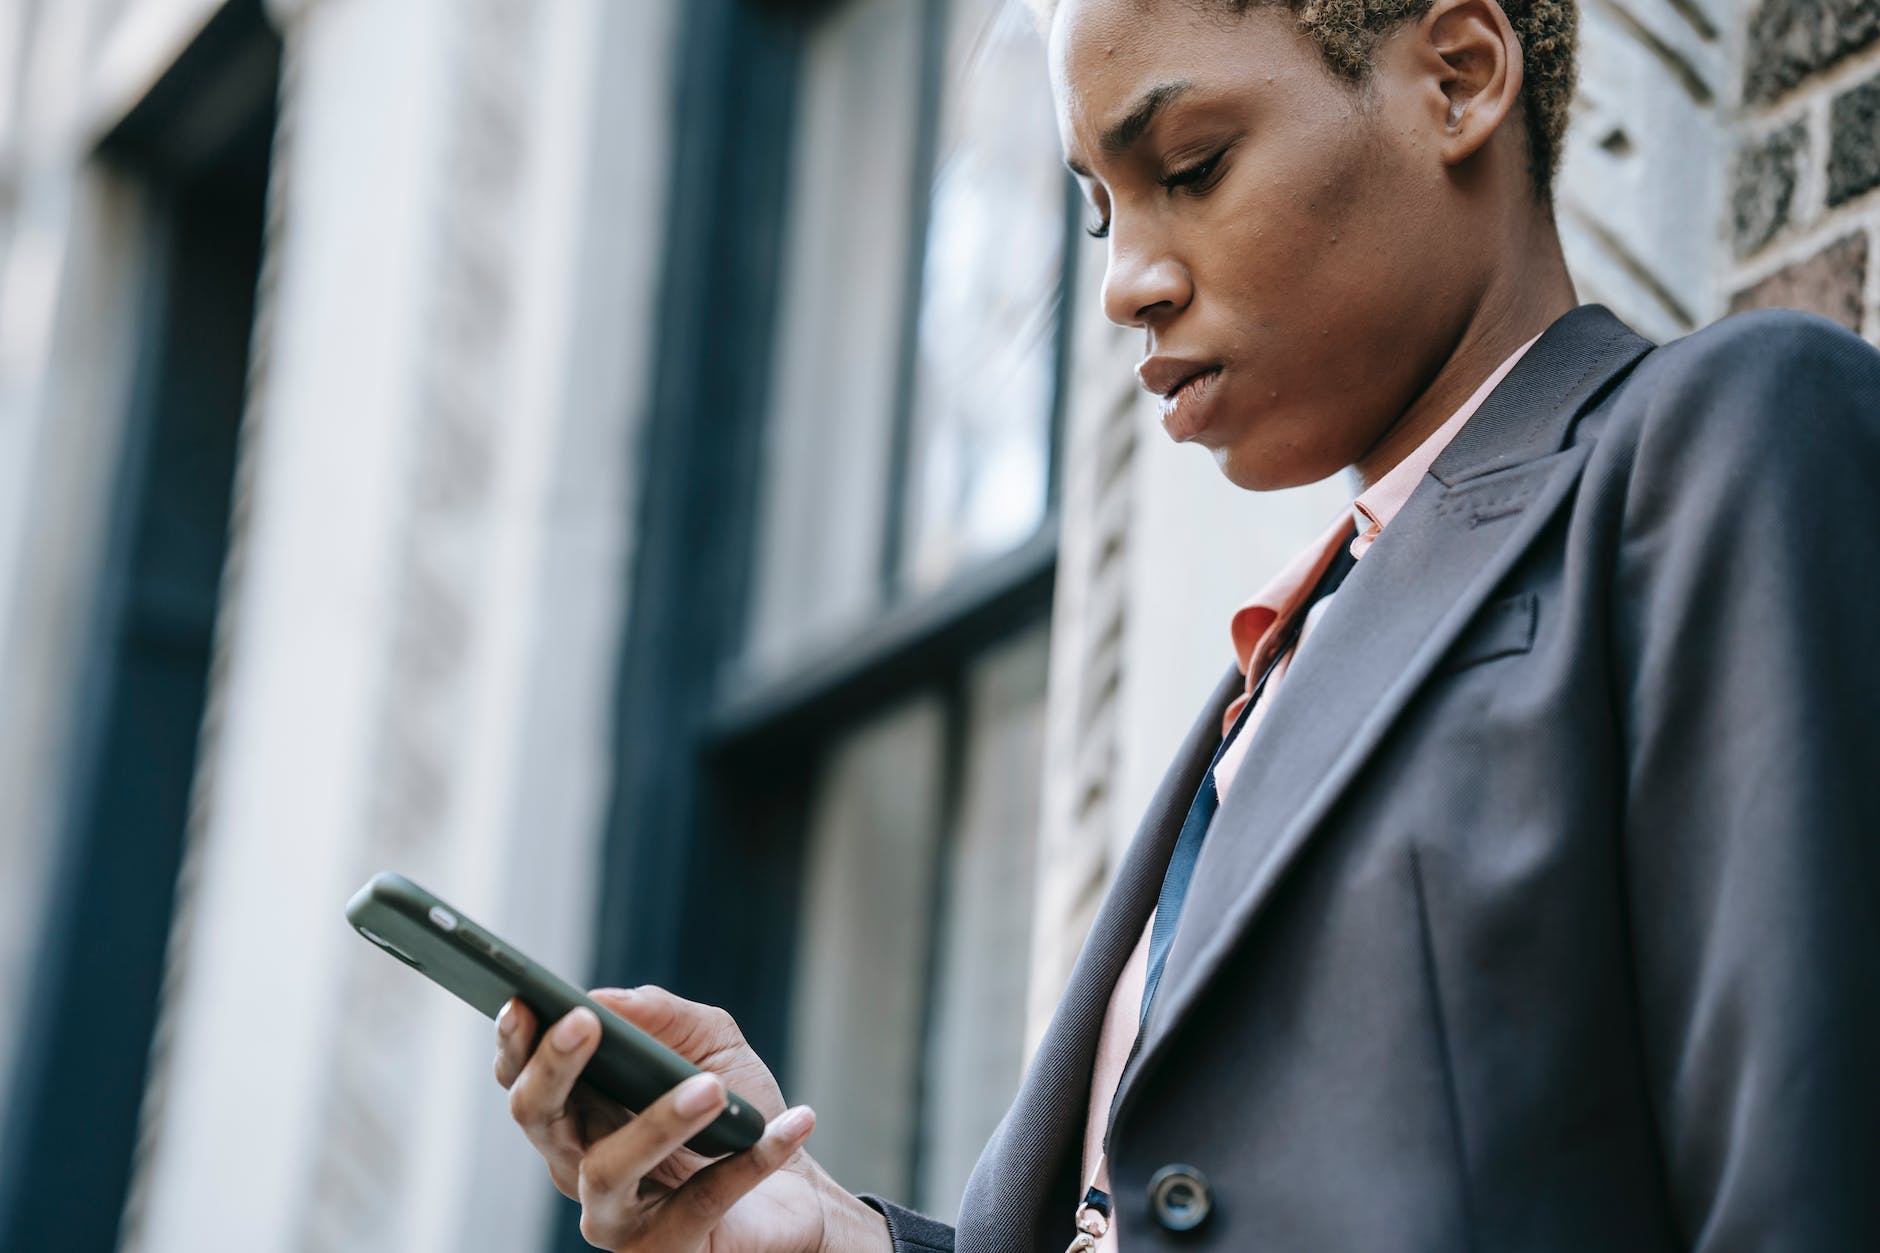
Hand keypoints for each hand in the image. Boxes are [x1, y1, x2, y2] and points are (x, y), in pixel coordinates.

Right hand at [495, 985, 889, 1251]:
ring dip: (659, 1122)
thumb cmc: (735, 1112)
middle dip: (554, 1066)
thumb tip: (607, 997)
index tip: (521, 1001)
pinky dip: (752, 1161)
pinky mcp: (665, 1250)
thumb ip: (662, 1015)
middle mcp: (580, 1164)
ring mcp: (615, 1216)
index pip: (524, 1078)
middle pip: (538, 1117)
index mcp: (579, 1112)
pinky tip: (793, 1123)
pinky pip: (702, 1202)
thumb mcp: (710, 1044)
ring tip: (712, 1088)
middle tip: (585, 1022)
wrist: (795, 1191)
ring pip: (608, 1168)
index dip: (514, 1042)